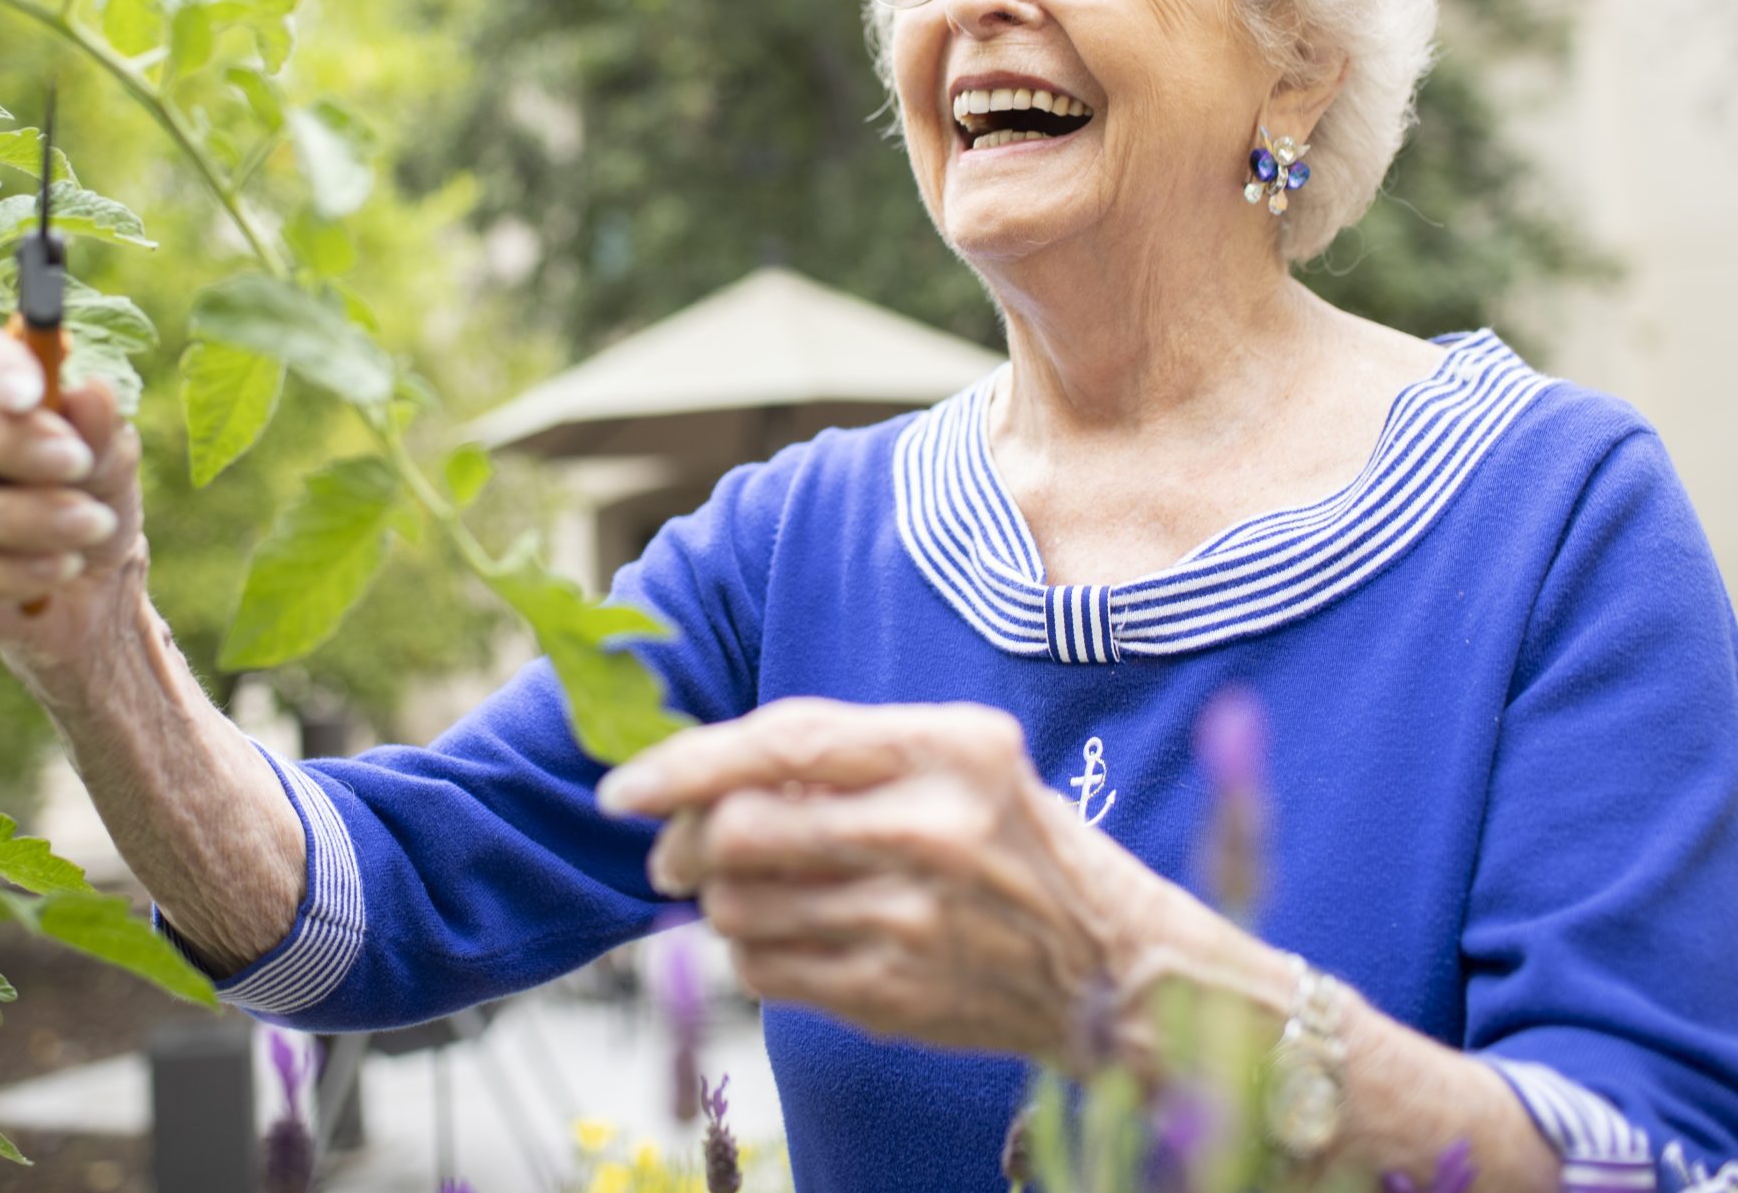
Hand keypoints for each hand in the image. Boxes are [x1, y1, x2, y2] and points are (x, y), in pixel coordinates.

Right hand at [0, 317, 145, 671]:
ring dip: (18, 515)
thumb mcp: (111, 462)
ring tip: (93, 524)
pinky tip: (64, 566)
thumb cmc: (91, 493)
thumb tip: (92, 391)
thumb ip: (100, 430)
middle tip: (76, 460)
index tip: (37, 391)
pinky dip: (13, 571)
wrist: (95, 583)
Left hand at [596, 697, 1182, 1065]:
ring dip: (716, 901)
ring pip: (739, 905)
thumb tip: (700, 775)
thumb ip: (844, 757)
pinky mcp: (897, 995)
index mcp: (949, 748)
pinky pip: (765, 970)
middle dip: (684, 843)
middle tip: (674, 854)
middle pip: (740, 829)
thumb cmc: (1015, 844)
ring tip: (747, 894)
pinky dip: (750, 952)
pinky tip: (786, 938)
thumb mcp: (958, 763)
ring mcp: (914, 920)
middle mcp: (933, 829)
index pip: (780, 742)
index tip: (623, 788)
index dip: (683, 764)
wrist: (1114, 965)